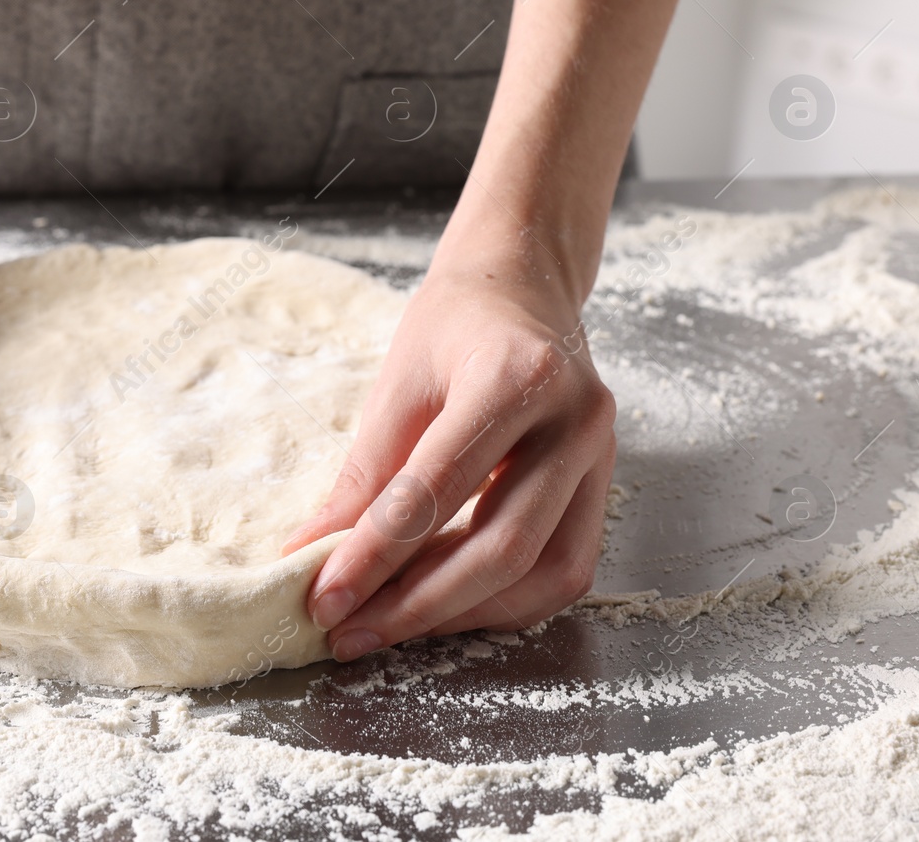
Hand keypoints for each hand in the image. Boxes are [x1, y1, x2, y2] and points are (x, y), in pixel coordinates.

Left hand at [282, 256, 616, 660]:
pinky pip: (563, 569)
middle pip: (504, 546)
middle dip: (419, 605)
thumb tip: (313, 556)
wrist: (522, 287)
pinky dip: (502, 601)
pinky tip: (443, 606)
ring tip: (388, 627)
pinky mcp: (605, 487)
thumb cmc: (454, 326)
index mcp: (517, 377)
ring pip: (545, 573)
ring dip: (463, 615)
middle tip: (349, 631)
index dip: (377, 555)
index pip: (437, 488)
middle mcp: (576, 421)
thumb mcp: (397, 384)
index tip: (324, 597)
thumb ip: (363, 475)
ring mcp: (602, 457)